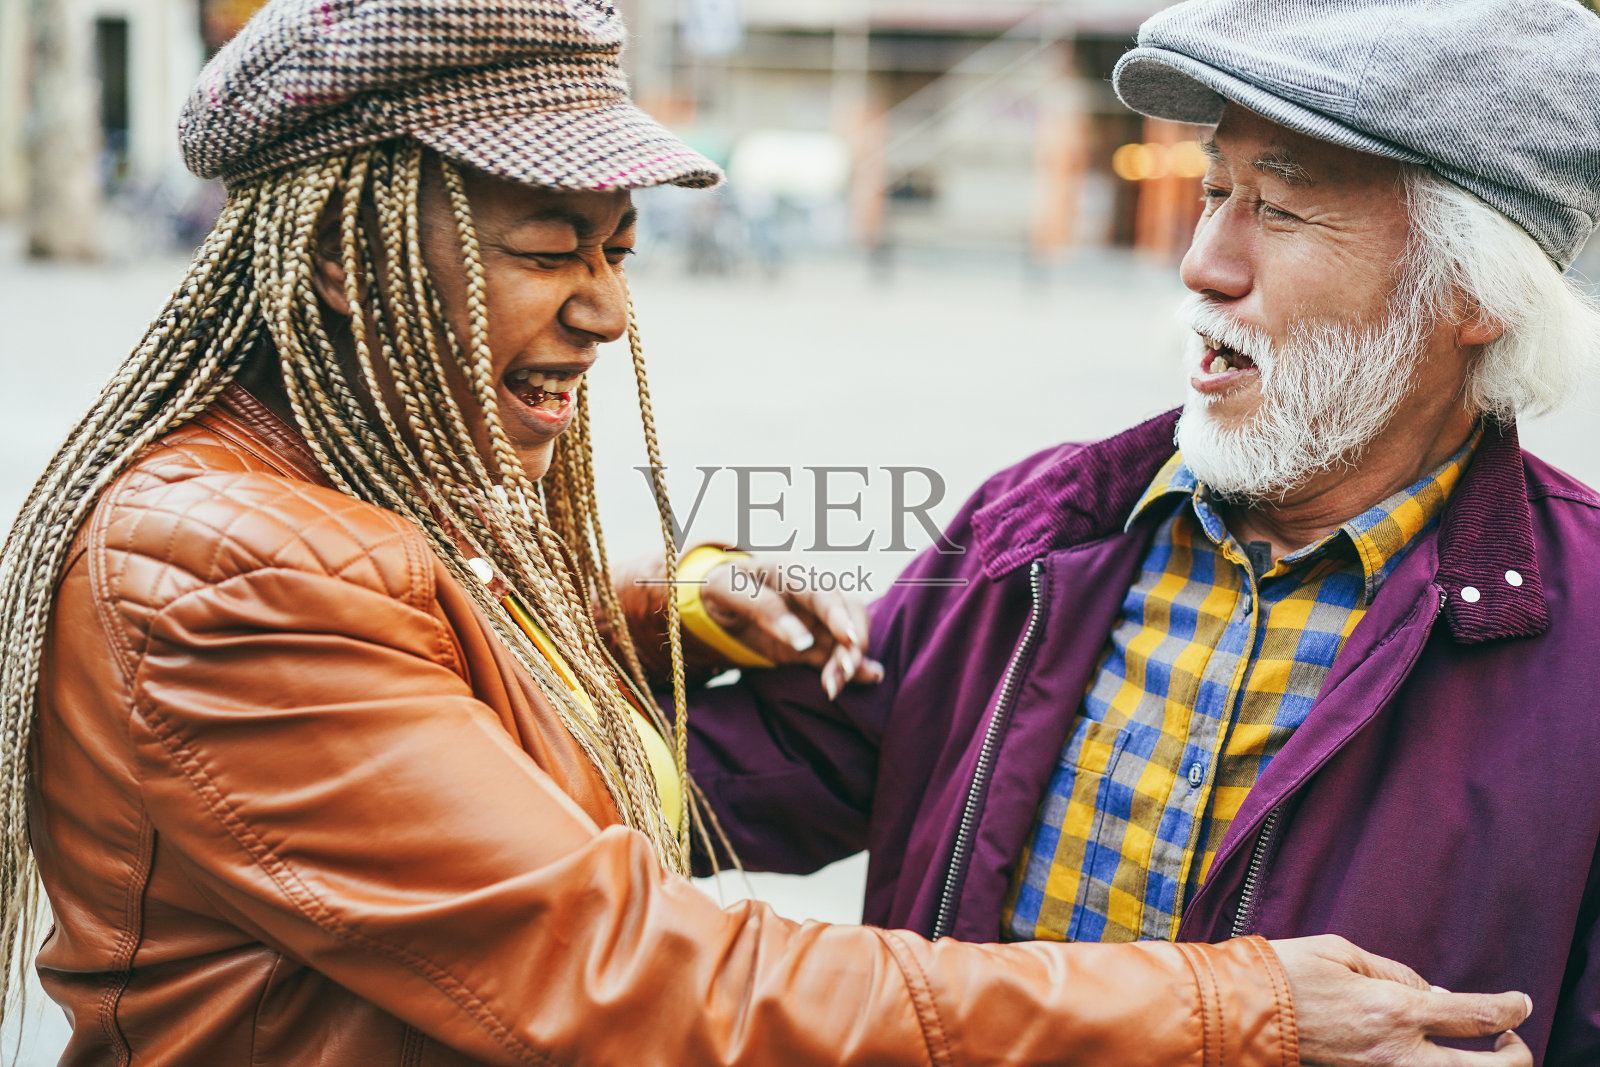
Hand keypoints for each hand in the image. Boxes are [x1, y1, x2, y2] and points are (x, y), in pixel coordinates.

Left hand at [700, 554, 883, 697]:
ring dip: (850, 660)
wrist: (718, 597)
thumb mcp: (726, 590)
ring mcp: (817, 617)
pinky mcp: (815, 641)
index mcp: (791, 570)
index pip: (822, 590)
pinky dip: (852, 667)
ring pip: (848, 635)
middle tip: (843, 672)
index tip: (848, 639)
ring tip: (835, 687)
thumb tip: (803, 641)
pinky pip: (838, 653)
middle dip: (852, 643)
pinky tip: (869, 679)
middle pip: (847, 612)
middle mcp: (813, 591)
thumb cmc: (722, 586)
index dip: (838, 614)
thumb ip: (762, 608)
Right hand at [1270, 934, 1532, 1066]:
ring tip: (1474, 1048)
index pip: (1476, 1015)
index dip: (1510, 1008)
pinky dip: (1432, 1065)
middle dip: (1513, 1055)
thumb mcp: (1342, 952)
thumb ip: (1397, 972)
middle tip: (1508, 1038)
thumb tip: (1438, 996)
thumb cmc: (1285, 974)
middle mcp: (1396, 1054)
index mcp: (1393, 1010)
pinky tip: (1425, 1049)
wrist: (1237, 1014)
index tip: (1520, 1002)